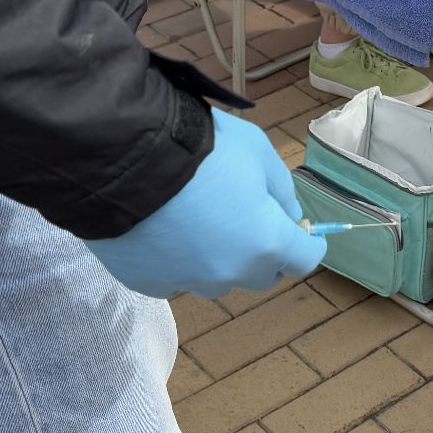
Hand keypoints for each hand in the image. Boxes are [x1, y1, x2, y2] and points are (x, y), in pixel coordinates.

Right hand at [84, 109, 325, 298]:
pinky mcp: (148, 283)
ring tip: (202, 223)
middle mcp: (231, 273)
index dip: (307, 244)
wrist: (125, 158)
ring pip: (217, 281)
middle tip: (251, 221)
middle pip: (262, 275)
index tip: (301, 232)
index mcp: (267, 244)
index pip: (305, 260)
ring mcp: (188, 283)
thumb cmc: (204, 150)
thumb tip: (289, 216)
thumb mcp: (259, 153)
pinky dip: (177, 262)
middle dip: (265, 253)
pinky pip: (174, 279)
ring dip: (221, 260)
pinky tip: (165, 232)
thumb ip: (282, 191)